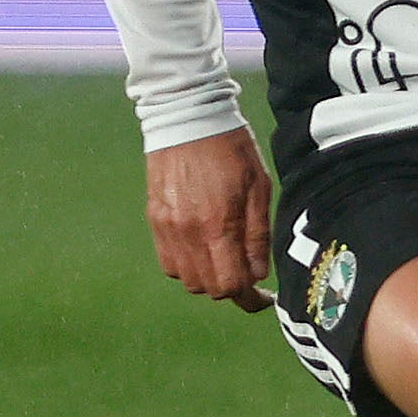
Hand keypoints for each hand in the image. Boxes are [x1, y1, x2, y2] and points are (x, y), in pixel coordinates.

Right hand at [146, 126, 273, 311]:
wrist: (187, 117)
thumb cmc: (230, 147)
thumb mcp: (259, 186)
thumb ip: (257, 235)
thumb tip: (258, 274)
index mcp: (218, 224)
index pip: (231, 284)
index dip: (250, 299)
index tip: (263, 298)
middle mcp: (188, 232)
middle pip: (208, 287)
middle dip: (231, 288)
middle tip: (247, 274)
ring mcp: (167, 227)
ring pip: (187, 279)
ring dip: (208, 278)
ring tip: (225, 259)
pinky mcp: (154, 219)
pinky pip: (168, 262)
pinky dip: (186, 265)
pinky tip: (202, 248)